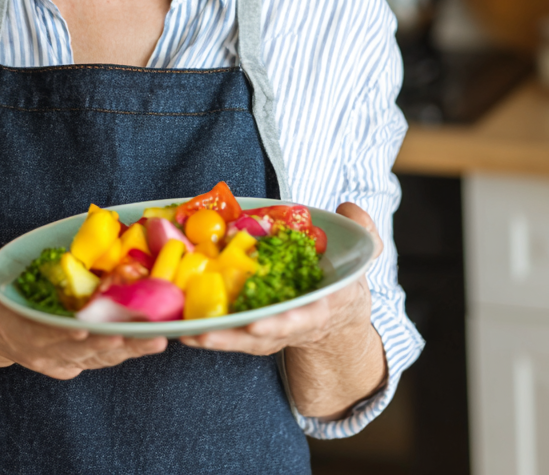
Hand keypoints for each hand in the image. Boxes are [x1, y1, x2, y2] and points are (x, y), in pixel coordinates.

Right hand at [0, 252, 166, 379]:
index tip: (86, 331)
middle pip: (84, 351)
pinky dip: (129, 351)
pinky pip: (106, 358)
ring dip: (130, 349)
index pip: (46, 339)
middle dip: (114, 343)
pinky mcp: (78, 360)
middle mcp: (46, 353)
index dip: (66, 337)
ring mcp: (64, 360)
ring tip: (159, 338)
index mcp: (21, 337)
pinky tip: (154, 341)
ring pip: (102, 357)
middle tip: (144, 334)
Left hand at [178, 203, 386, 417]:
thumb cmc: (342, 276)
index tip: (269, 322)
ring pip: (249, 339)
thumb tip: (347, 209)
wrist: (338, 311)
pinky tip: (185, 329)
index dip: (290, 320)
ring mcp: (278, 330)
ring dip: (222, 337)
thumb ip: (363, 231)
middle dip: (249, 333)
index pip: (311, 313)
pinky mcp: (258, 330)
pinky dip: (212, 334)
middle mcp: (300, 321)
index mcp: (327, 303)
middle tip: (220, 329)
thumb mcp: (363, 252)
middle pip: (274, 332)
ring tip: (193, 332)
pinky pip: (234, 334)